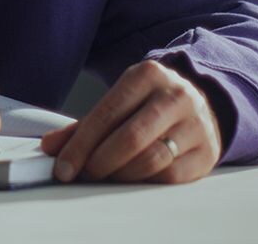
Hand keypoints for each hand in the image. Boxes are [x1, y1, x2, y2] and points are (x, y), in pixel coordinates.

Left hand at [40, 60, 219, 183]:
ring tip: (107, 177)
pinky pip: (171, 176)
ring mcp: (196, 124)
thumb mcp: (120, 104)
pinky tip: (133, 180)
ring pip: (151, 160)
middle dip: (99, 162)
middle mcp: (176, 96)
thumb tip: (50, 147)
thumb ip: (84, 126)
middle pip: (130, 138)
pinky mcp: (207, 152)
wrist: (203, 106)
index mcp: (148, 75)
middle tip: (84, 175)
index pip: (107, 113)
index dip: (81, 145)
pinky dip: (145, 183)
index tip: (63, 168)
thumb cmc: (150, 107)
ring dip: (121, 175)